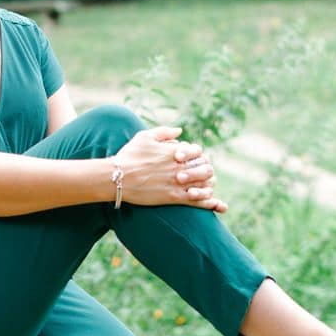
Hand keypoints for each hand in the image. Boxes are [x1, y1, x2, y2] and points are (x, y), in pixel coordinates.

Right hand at [112, 127, 226, 211]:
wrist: (117, 177)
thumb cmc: (129, 156)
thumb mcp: (144, 136)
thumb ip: (165, 132)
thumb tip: (180, 131)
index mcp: (174, 152)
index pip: (198, 151)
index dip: (198, 154)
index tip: (193, 158)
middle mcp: (179, 167)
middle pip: (205, 168)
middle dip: (205, 169)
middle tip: (202, 172)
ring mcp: (177, 183)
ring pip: (204, 184)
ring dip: (209, 184)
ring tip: (208, 185)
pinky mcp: (173, 198)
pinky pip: (197, 201)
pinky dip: (210, 202)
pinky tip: (217, 204)